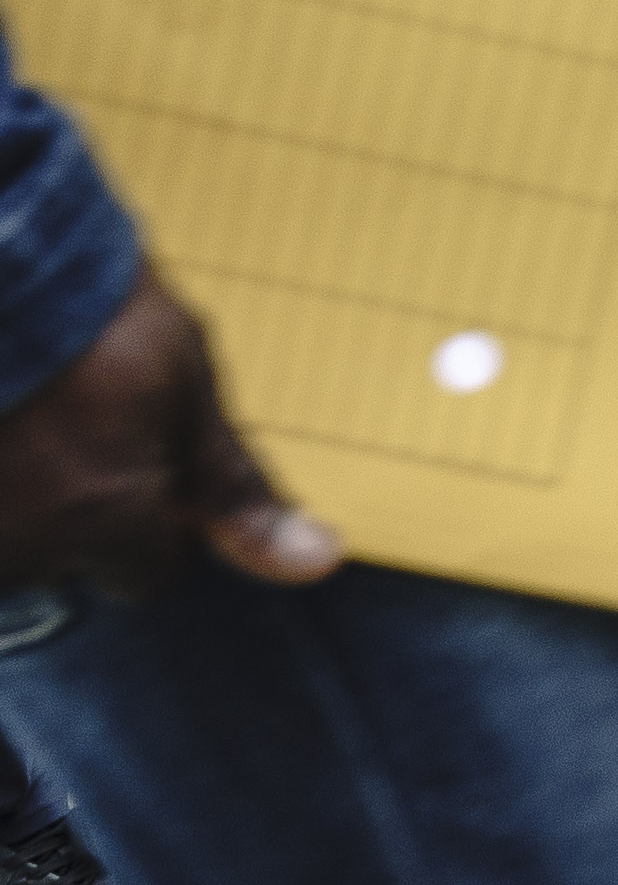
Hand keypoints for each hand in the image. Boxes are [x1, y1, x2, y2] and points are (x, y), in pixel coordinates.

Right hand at [0, 275, 339, 601]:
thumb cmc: (95, 312)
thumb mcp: (186, 384)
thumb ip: (234, 487)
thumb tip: (320, 563)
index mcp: (108, 516)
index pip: (147, 573)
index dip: (146, 512)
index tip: (127, 456)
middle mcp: (23, 547)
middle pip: (63, 560)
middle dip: (66, 505)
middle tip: (57, 418)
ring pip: (6, 545)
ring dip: (9, 493)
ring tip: (13, 408)